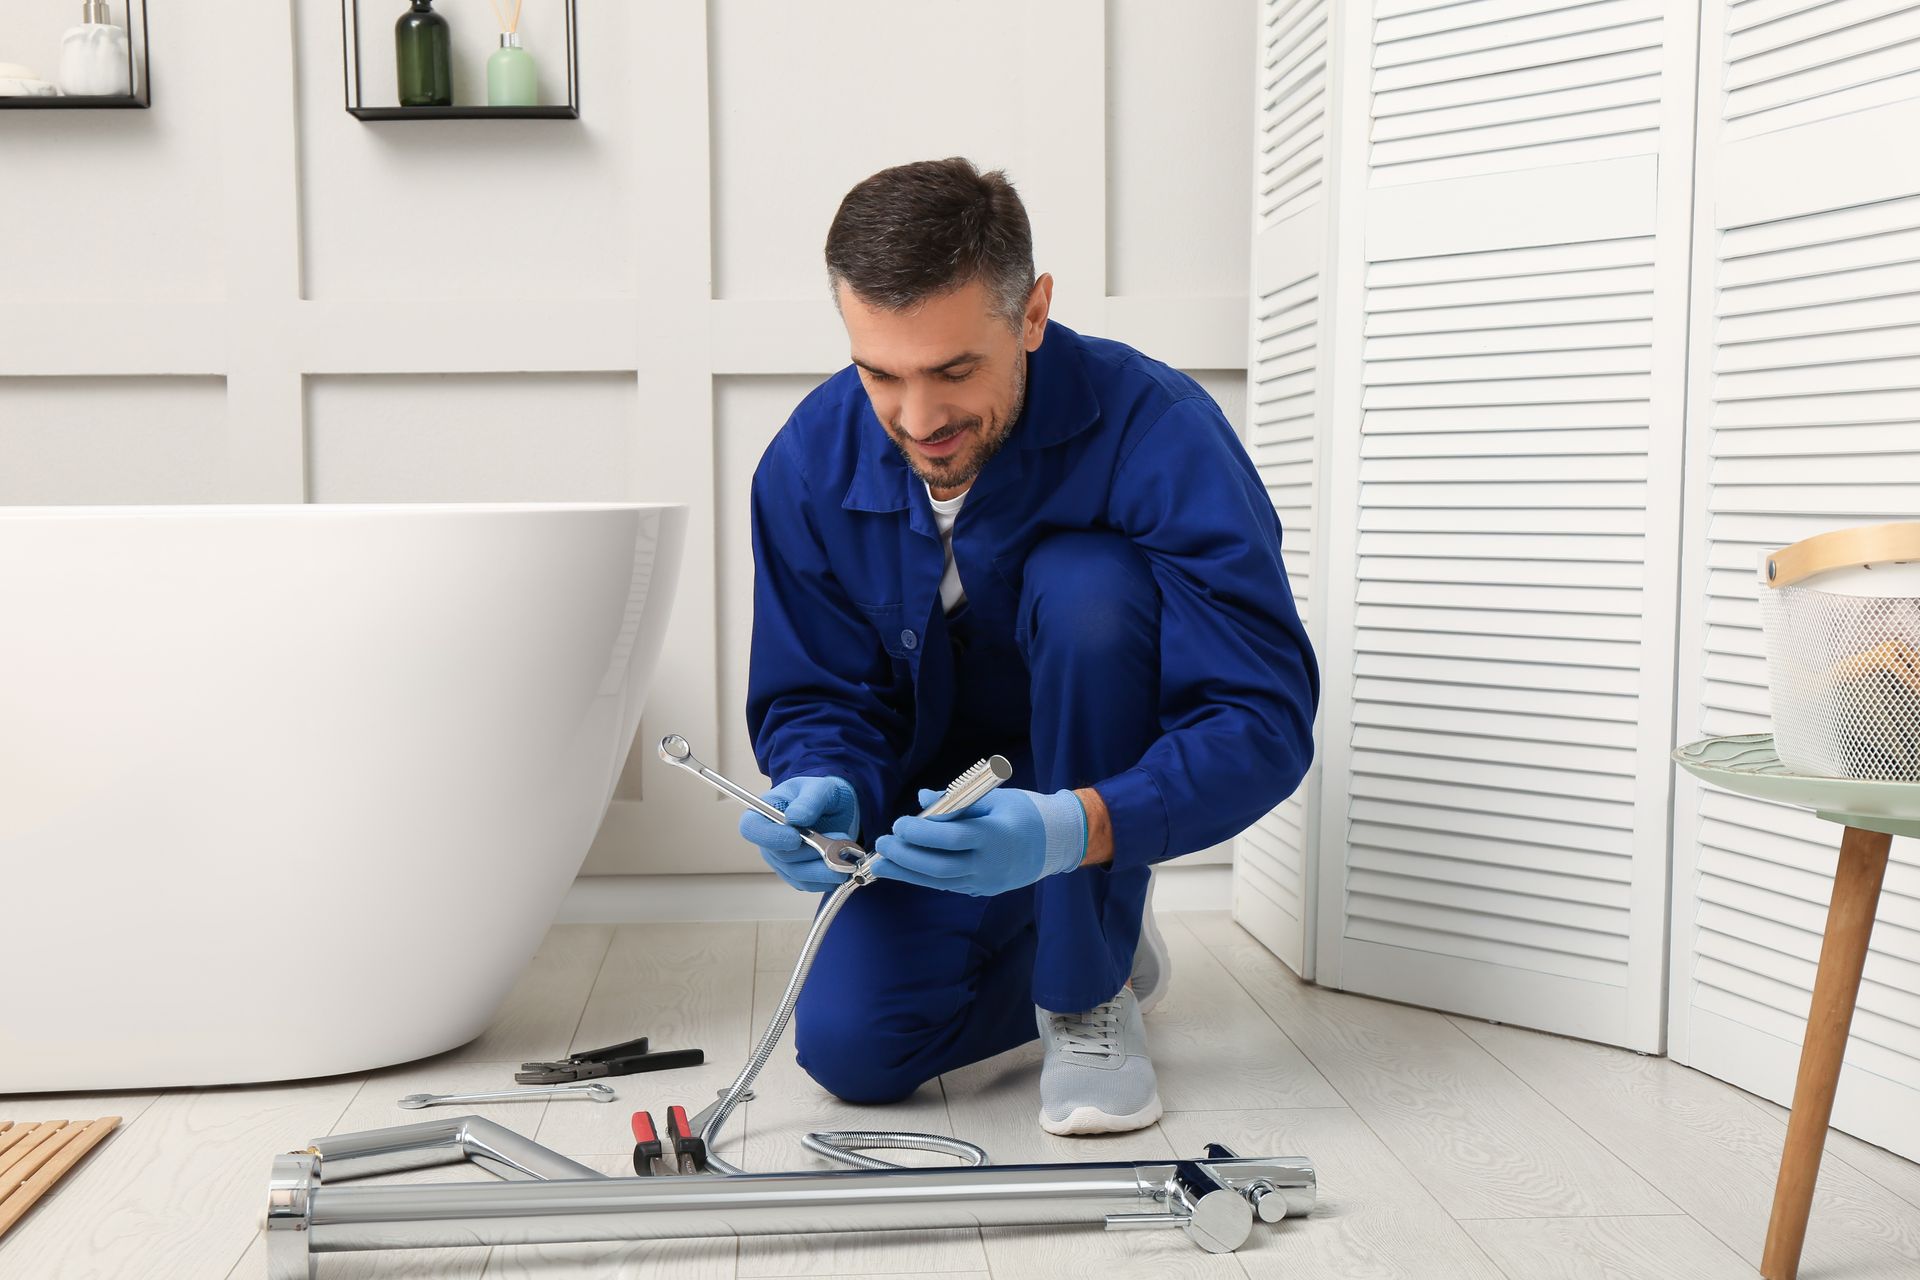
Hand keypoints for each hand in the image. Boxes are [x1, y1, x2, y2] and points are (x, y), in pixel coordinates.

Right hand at [739, 775, 859, 892]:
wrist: (836, 809)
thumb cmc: (821, 795)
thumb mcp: (820, 788)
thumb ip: (809, 800)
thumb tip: (795, 817)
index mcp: (764, 813)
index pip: (752, 829)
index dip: (771, 837)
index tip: (796, 838)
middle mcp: (768, 841)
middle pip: (781, 856)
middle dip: (813, 851)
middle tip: (841, 839)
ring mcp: (781, 861)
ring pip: (797, 874)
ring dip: (825, 869)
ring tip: (848, 856)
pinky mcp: (797, 876)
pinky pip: (809, 884)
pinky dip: (828, 879)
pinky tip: (843, 867)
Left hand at [872, 787, 1086, 895]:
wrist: (1056, 843)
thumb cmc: (1025, 812)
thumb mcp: (995, 798)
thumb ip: (957, 801)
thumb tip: (923, 799)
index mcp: (995, 836)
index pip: (951, 838)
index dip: (921, 833)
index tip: (899, 823)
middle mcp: (989, 864)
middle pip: (940, 866)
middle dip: (906, 857)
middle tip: (882, 843)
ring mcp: (985, 881)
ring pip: (939, 882)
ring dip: (906, 873)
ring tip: (880, 864)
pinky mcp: (981, 890)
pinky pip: (947, 885)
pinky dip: (922, 878)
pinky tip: (901, 870)